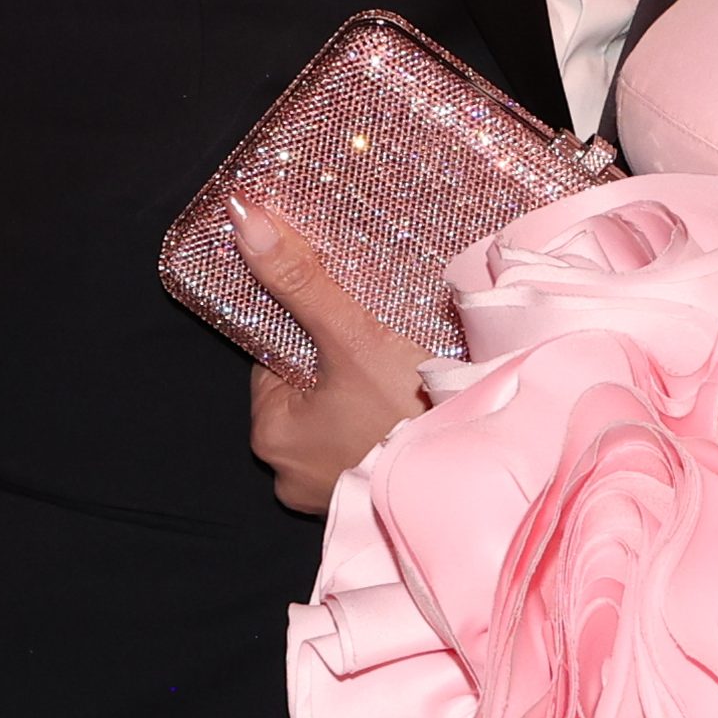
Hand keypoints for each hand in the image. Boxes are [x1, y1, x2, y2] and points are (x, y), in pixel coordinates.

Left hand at [234, 197, 432, 513]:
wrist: (474, 478)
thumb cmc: (408, 418)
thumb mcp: (352, 337)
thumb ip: (300, 279)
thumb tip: (244, 217)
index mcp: (268, 434)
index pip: (276, 357)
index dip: (314, 333)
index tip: (351, 324)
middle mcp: (287, 473)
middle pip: (307, 385)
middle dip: (341, 363)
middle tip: (384, 352)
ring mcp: (324, 491)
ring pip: (335, 414)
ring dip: (362, 394)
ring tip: (402, 380)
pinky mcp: (362, 499)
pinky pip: (360, 442)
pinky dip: (378, 424)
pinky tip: (408, 410)